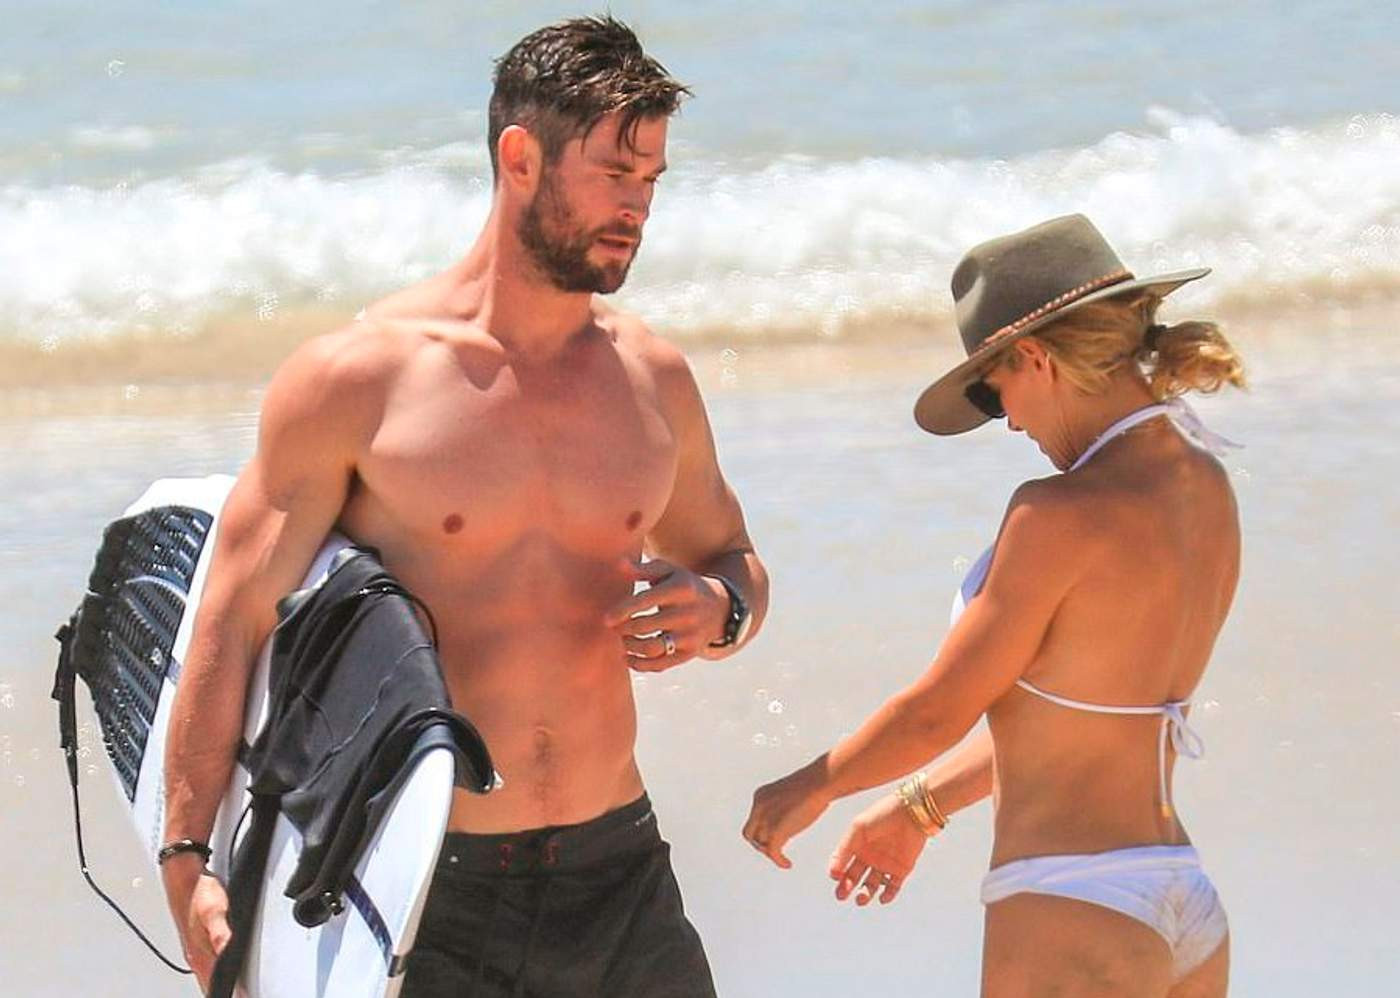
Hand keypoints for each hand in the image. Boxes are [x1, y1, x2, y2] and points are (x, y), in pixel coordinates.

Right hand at [162, 856, 230, 991]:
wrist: (183, 879)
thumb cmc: (198, 893)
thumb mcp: (214, 910)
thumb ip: (221, 933)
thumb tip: (228, 950)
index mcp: (200, 953)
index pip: (215, 983)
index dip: (232, 992)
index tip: (241, 997)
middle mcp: (197, 955)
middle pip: (210, 983)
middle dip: (225, 991)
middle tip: (238, 995)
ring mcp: (196, 949)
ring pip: (208, 976)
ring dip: (216, 985)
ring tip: (233, 991)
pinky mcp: (198, 941)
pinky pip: (207, 965)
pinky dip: (213, 974)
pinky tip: (217, 974)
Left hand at [604, 557, 729, 671]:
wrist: (719, 609)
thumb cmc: (683, 586)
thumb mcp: (670, 572)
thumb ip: (644, 569)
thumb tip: (619, 565)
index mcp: (681, 589)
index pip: (647, 600)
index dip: (623, 611)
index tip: (606, 618)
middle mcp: (688, 613)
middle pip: (646, 626)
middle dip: (624, 629)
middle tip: (611, 628)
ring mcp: (690, 636)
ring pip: (653, 648)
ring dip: (630, 647)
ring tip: (621, 640)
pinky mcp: (690, 653)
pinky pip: (661, 664)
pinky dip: (640, 664)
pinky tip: (628, 657)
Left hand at [742, 758, 831, 868]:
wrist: (820, 781)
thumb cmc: (813, 784)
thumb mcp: (790, 794)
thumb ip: (784, 806)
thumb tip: (789, 817)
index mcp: (760, 796)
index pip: (753, 820)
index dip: (761, 831)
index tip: (773, 837)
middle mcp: (758, 807)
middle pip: (750, 833)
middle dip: (760, 843)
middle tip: (774, 850)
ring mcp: (766, 819)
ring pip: (760, 844)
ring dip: (770, 852)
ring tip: (781, 858)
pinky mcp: (776, 831)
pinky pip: (772, 852)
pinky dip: (778, 861)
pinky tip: (787, 864)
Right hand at [828, 792, 933, 906]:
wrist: (911, 812)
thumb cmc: (882, 815)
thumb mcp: (858, 829)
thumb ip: (844, 849)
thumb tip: (832, 873)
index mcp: (857, 845)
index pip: (843, 864)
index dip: (837, 872)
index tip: (835, 877)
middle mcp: (869, 856)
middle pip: (854, 877)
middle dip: (846, 887)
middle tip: (841, 896)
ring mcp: (885, 864)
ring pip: (872, 885)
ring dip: (865, 894)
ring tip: (860, 899)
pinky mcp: (901, 870)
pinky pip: (893, 887)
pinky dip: (887, 895)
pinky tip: (881, 898)